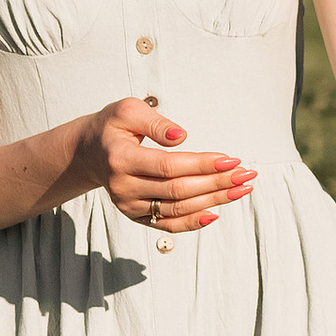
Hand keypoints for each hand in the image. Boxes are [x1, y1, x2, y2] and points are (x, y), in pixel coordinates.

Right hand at [78, 98, 255, 232]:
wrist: (88, 152)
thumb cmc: (114, 126)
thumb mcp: (128, 110)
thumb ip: (155, 122)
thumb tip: (181, 137)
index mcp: (119, 159)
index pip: (168, 166)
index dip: (202, 164)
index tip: (231, 159)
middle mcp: (122, 187)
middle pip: (178, 190)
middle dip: (217, 183)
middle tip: (247, 174)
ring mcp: (128, 206)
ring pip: (177, 209)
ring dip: (214, 200)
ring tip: (242, 189)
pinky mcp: (135, 216)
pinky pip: (168, 225)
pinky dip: (194, 222)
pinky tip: (217, 212)